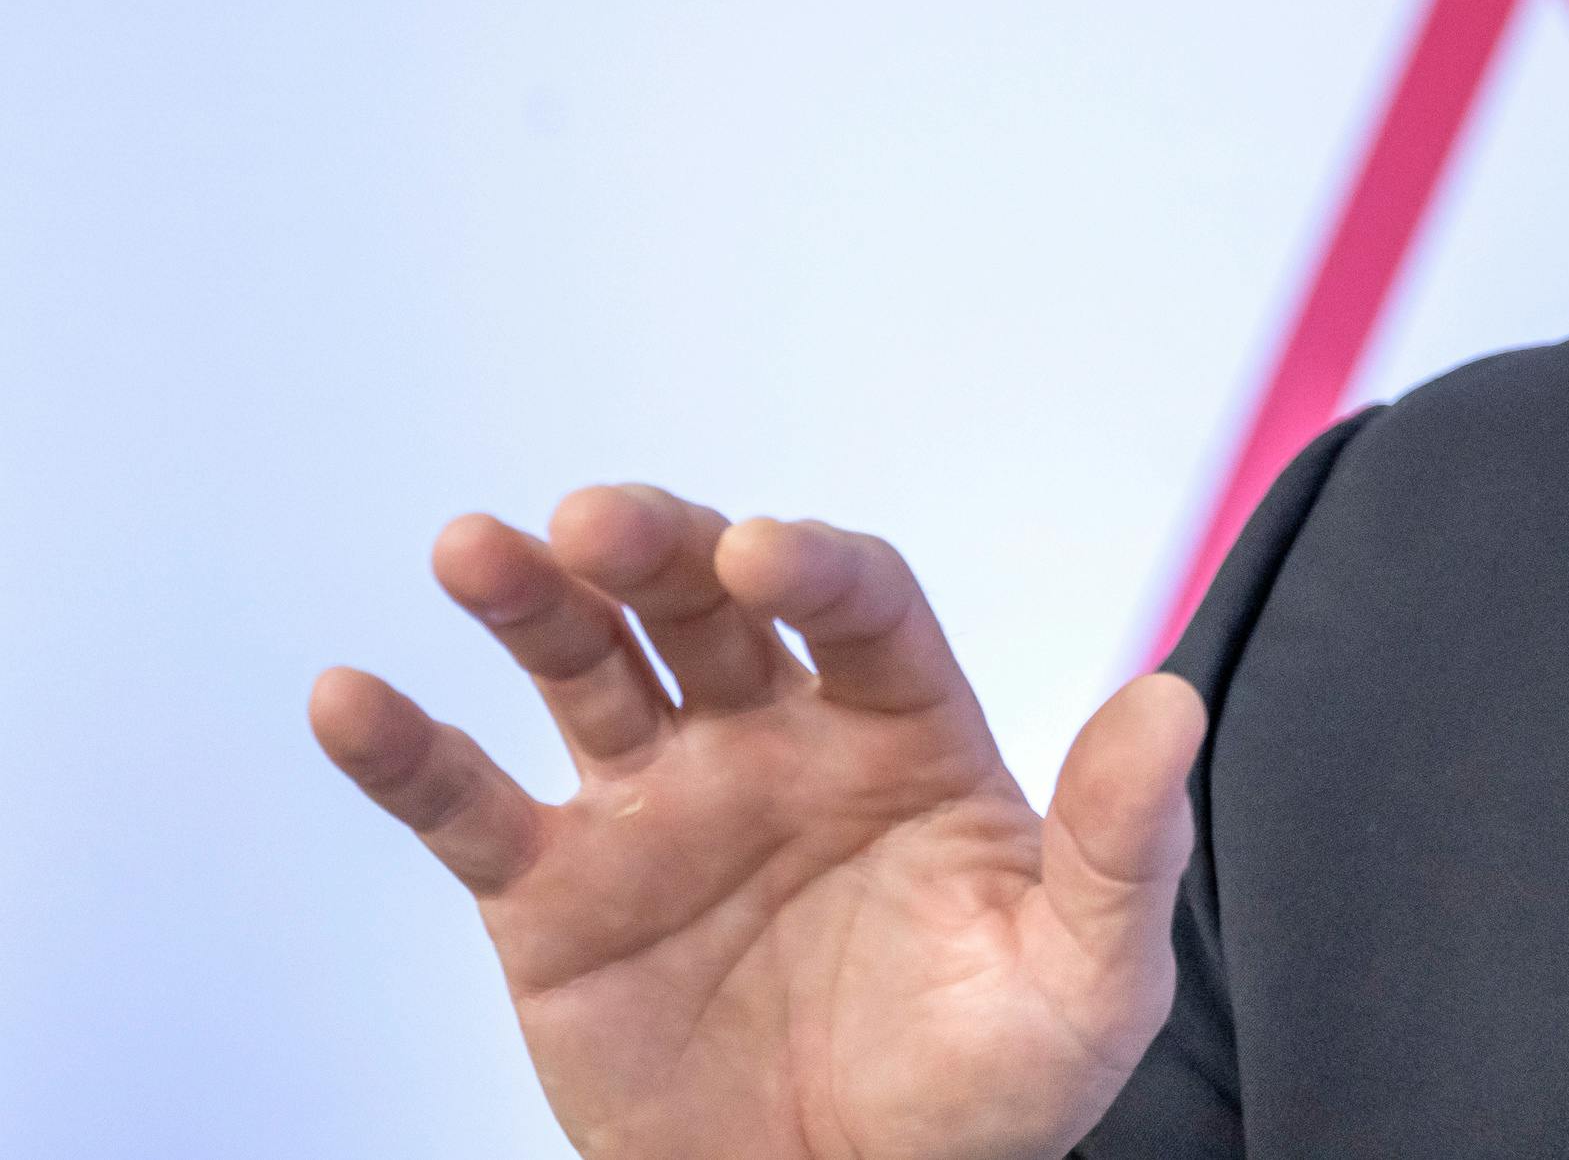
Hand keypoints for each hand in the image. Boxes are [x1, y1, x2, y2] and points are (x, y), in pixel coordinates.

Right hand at [310, 487, 1197, 1159]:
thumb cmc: (991, 1088)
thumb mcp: (1090, 976)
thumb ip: (1124, 843)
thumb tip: (1176, 700)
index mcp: (904, 734)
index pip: (861, 606)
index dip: (814, 565)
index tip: (766, 552)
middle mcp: (776, 740)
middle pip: (707, 605)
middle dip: (655, 548)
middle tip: (596, 521)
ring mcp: (660, 808)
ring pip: (587, 670)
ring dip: (527, 602)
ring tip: (474, 548)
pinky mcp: (557, 897)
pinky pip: (467, 808)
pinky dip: (403, 753)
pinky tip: (351, 695)